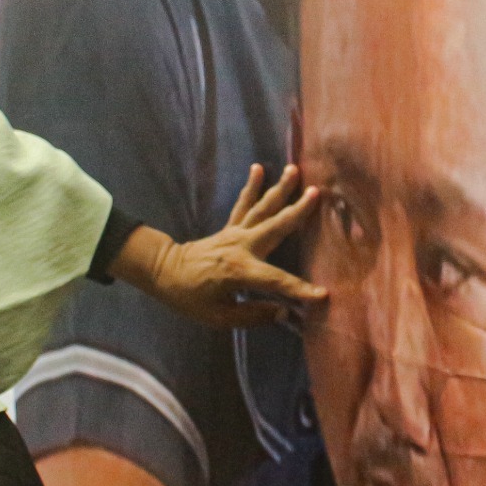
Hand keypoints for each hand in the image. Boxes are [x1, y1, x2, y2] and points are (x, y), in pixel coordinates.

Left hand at [113, 164, 324, 328]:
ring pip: (262, 209)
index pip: (276, 281)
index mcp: (239, 271)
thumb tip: (283, 313)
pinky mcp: (230, 228)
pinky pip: (243, 205)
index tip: (322, 294)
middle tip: (315, 192)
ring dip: (279, 189)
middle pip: (274, 227)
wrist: (164, 272)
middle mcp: (241, 246)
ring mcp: (235, 234)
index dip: (299, 289)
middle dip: (296, 210)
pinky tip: (258, 168)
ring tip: (294, 169)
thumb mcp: (218, 317)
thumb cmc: (189, 297)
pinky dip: (252, 186)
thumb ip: (252, 315)